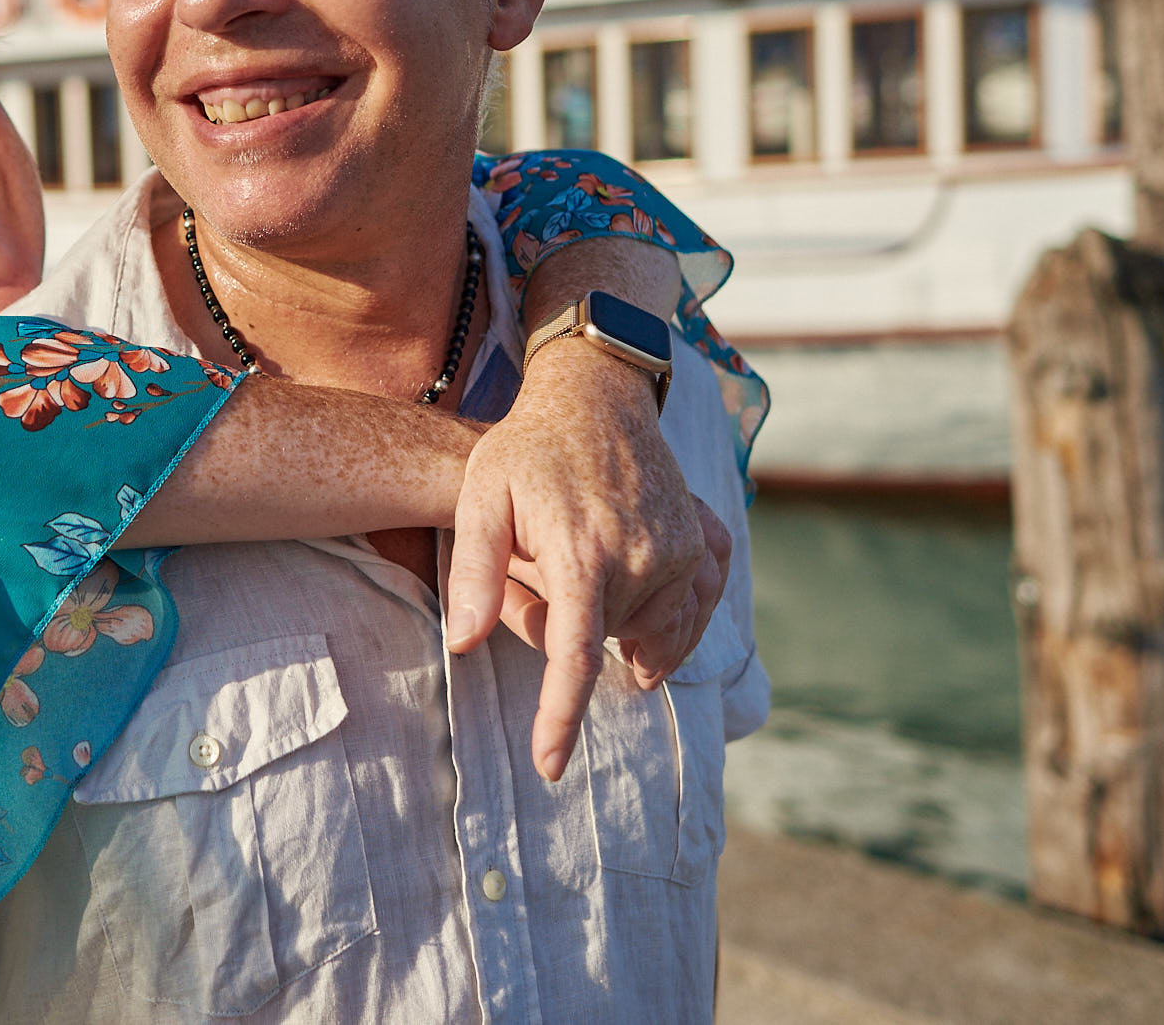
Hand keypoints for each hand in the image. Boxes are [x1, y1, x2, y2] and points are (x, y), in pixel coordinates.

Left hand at [445, 337, 726, 781]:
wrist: (594, 396)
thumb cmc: (525, 449)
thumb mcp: (480, 497)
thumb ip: (472, 572)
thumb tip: (460, 643)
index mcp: (583, 555)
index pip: (574, 659)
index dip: (562, 718)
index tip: (552, 767)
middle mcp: (644, 559)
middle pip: (602, 643)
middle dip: (564, 625)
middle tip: (531, 568)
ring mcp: (681, 550)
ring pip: (649, 632)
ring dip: (615, 622)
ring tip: (578, 569)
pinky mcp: (703, 540)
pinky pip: (699, 605)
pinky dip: (675, 618)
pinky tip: (646, 605)